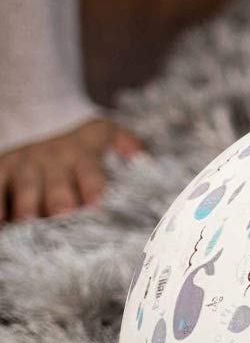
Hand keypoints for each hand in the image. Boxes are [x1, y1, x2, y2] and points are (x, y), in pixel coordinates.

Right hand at [0, 117, 144, 223]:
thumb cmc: (80, 144)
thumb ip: (125, 142)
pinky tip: (1, 221)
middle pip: (57, 183)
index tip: (95, 204)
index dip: (93, 186)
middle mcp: (52, 159)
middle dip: (59, 200)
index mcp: (81, 154)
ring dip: (25, 204)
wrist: (41, 120)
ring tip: (26, 222)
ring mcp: (24, 164)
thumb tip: (142, 154)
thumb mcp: (104, 133)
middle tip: (61, 216)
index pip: (90, 171)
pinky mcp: (1, 168)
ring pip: (25, 186)